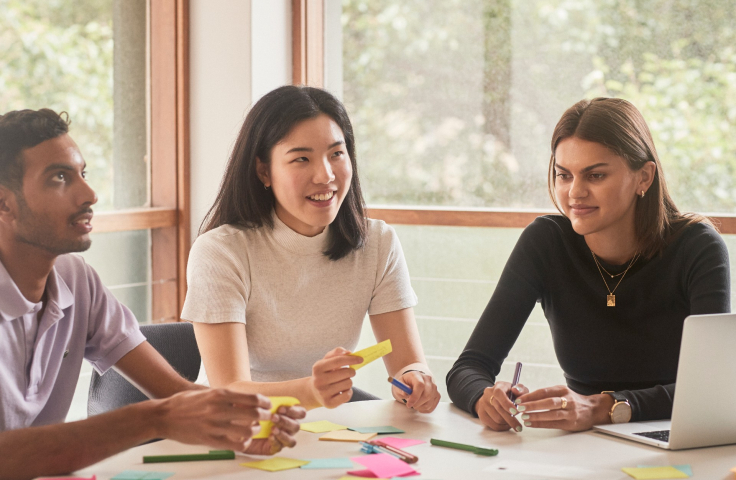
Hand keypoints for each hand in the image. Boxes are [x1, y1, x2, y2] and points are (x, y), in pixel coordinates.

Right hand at [153, 389, 271, 450]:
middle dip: (265, 416)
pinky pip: (234, 444)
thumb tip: (244, 399)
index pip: (252, 398)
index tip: (268, 405)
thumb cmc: (185, 403)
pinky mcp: (208, 439)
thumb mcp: (206, 392)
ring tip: (254, 429)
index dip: (265, 403)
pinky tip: (244, 441)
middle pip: (253, 414)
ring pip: (246, 430)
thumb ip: (225, 396)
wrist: (163, 416)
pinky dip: (244, 443)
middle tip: (267, 418)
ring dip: (254, 430)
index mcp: (220, 394)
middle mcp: (219, 408)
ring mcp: (214, 425)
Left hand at [243, 404, 306, 454]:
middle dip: (285, 421)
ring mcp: (281, 439)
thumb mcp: (254, 404)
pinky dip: (276, 441)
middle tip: (273, 418)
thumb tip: (270, 402)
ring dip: (284, 434)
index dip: (294, 411)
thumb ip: (263, 402)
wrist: (235, 426)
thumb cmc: (247, 413)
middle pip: (296, 426)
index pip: (300, 413)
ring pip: (291, 440)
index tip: (280, 409)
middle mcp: (287, 428)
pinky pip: (280, 447)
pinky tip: (269, 436)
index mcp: (287, 415)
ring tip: (273, 429)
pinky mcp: (273, 448)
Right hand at [309, 347, 361, 407]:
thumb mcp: (326, 361)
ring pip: (348, 384)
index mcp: (318, 367)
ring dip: (348, 382)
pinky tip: (342, 390)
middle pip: (346, 373)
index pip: (338, 360)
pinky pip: (347, 395)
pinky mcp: (329, 403)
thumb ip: (337, 353)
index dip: (351, 359)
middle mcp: (319, 381)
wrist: (313, 392)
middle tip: (348, 372)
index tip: (360, 359)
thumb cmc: (324, 373)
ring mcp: (323, 393)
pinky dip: (348, 392)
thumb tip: (349, 353)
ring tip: (341, 382)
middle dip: (351, 371)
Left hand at [392, 371, 440, 412]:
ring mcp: (434, 387)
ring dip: (420, 407)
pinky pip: (432, 406)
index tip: (409, 404)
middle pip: (427, 395)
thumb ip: (401, 388)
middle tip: (410, 405)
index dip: (415, 397)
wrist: (414, 380)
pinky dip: (425, 409)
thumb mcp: (400, 384)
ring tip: (414, 404)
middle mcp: (428, 380)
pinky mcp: (437, 395)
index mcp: (418, 375)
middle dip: (417, 403)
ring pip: (429, 402)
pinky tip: (420, 405)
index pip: (420, 385)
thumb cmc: (406, 383)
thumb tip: (404, 393)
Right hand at [474, 382, 528, 431]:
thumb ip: (520, 389)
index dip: (506, 403)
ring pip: (496, 419)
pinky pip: (493, 425)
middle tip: (519, 427)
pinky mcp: (481, 414)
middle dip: (511, 419)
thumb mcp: (518, 389)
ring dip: (507, 423)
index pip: (498, 393)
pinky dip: (503, 427)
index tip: (515, 412)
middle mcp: (488, 394)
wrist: (495, 397)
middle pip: (498, 408)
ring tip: (514, 423)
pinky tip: (507, 425)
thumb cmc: (511, 394)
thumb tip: (516, 390)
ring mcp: (483, 404)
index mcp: (498, 386)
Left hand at [513, 385, 613, 431]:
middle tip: (520, 408)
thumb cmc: (571, 400)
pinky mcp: (571, 423)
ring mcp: (570, 412)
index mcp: (562, 390)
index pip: (544, 391)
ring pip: (551, 414)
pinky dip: (541, 424)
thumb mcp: (561, 392)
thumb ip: (544, 394)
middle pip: (548, 402)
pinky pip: (553, 424)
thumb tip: (523, 395)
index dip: (530, 395)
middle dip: (533, 405)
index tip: (519, 399)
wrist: (593, 409)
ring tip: (524, 417)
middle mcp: (567, 400)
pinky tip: (531, 424)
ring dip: (536, 416)